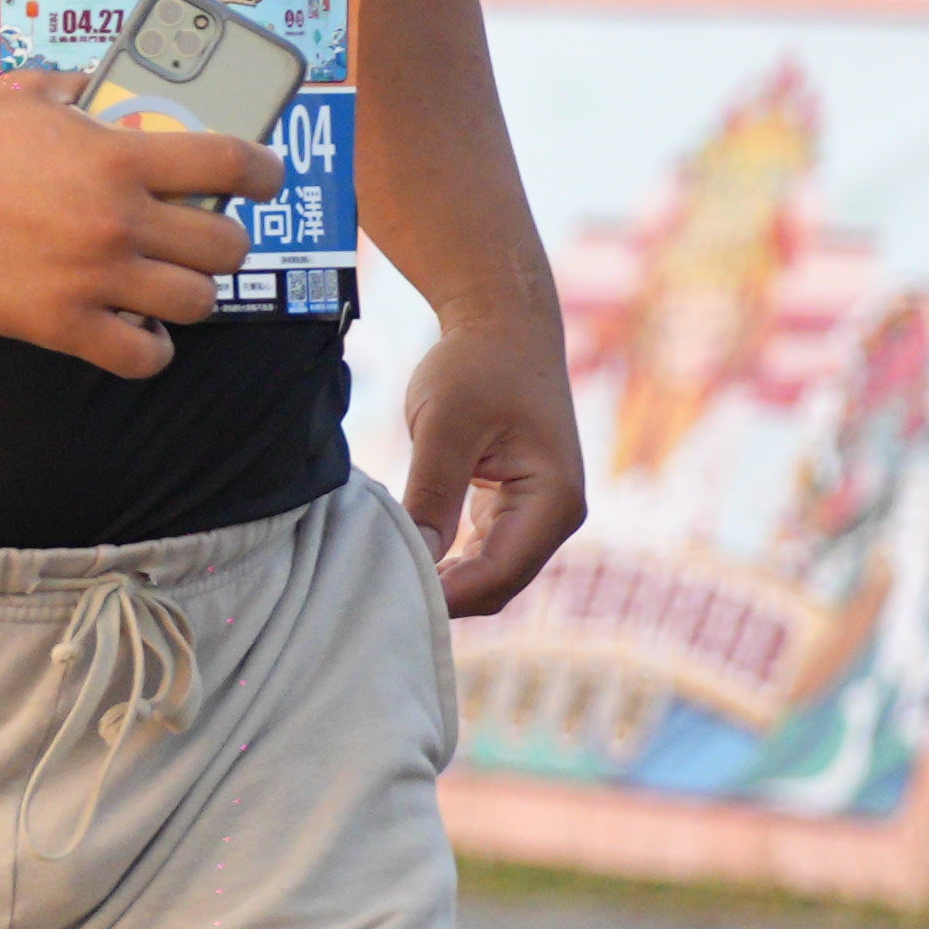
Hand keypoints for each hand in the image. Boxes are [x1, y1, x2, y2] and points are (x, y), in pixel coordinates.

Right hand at [0, 75, 267, 375]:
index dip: (266, 173)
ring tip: (173, 286)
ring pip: (196, 303)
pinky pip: (140, 355)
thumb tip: (109, 87)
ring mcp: (93, 277)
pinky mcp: (60, 323)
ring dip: (193, 295)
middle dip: (226, 243)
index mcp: (119, 158)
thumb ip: (81, 89)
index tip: (265, 180)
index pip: (233, 165)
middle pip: (227, 246)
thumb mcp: (27, 95)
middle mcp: (118, 220)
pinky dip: (152, 348)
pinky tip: (141, 331)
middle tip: (205, 240)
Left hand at [400, 301, 588, 616]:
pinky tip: (402, 563)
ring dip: (442, 585)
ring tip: (380, 587)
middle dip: (441, 598)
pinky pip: (482, 554)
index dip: (444, 596)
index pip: (498, 575)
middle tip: (371, 602)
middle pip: (496, 586)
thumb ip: (431, 494)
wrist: (503, 327)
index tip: (384, 600)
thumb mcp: (444, 426)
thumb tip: (413, 558)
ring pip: (488, 576)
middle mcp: (556, 516)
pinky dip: (446, 564)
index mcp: (554, 500)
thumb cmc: (477, 366)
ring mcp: (538, 515)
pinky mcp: (514, 508)